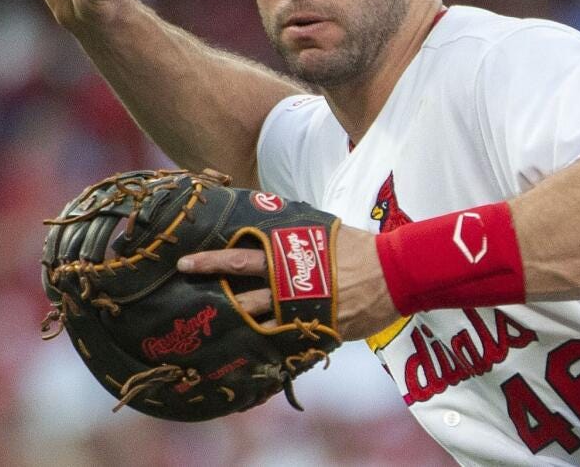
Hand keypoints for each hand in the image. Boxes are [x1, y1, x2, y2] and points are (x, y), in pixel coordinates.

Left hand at [177, 226, 400, 340]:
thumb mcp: (325, 232)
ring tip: (213, 330)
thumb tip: (277, 227)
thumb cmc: (361, 248)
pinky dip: (268, 346)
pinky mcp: (316, 330)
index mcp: (288, 256)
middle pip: (241, 293)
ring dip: (236, 325)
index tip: (185, 263)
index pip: (240, 257)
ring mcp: (301, 311)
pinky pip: (286, 342)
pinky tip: (250, 353)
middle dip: (212, 296)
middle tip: (184, 300)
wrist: (395, 273)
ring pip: (258, 320)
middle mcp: (288, 284)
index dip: (212, 261)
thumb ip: (298, 235)